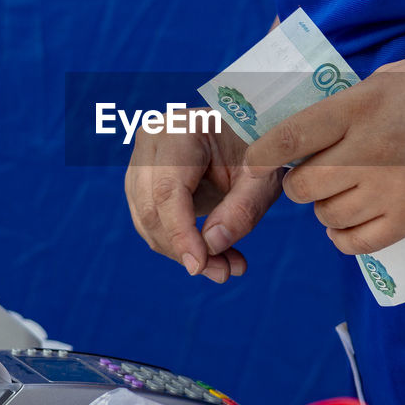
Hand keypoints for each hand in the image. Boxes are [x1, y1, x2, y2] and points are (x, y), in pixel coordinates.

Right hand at [125, 113, 282, 281]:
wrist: (246, 135)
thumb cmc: (257, 151)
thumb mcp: (263, 179)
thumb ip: (242, 210)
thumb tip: (211, 245)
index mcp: (181, 130)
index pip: (168, 190)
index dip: (181, 233)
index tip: (200, 267)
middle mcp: (152, 141)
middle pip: (151, 209)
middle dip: (184, 249)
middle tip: (224, 273)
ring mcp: (141, 161)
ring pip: (146, 221)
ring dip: (182, 253)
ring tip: (226, 267)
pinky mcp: (141, 182)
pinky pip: (150, 223)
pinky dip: (178, 245)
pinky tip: (212, 256)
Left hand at [244, 57, 404, 255]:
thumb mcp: (390, 77)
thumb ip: (346, 103)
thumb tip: (304, 129)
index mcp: (362, 106)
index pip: (291, 137)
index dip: (262, 154)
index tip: (254, 160)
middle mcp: (371, 151)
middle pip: (302, 186)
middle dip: (299, 181)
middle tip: (315, 171)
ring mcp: (392, 190)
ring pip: (326, 216)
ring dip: (326, 206)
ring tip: (345, 189)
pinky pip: (355, 243)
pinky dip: (344, 235)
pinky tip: (352, 218)